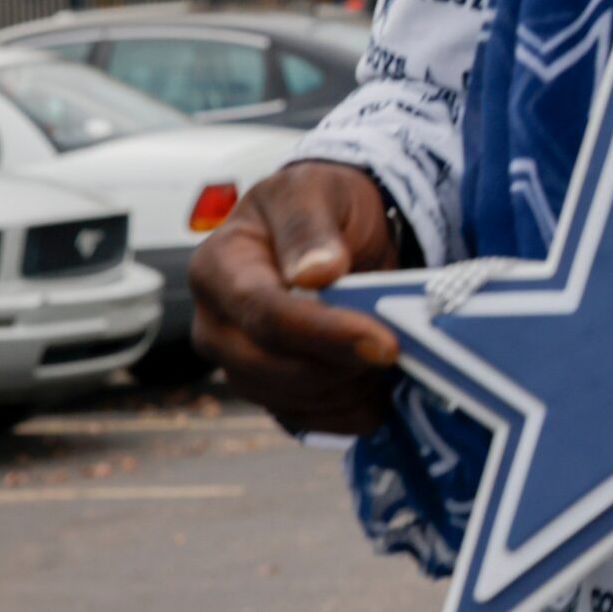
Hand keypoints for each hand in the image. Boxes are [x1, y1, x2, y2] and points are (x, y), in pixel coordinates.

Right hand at [191, 161, 405, 433]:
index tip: (383, 343)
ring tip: (387, 353)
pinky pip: (305, 419)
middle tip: (395, 345)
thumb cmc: (320, 204)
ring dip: (348, 387)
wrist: (336, 229)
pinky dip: (347, 409)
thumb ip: (311, 228)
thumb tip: (316, 272)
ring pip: (290, 399)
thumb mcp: (317, 192)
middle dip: (341, 365)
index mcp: (218, 268)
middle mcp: (216, 323)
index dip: (325, 334)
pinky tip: (376, 384)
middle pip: (271, 369)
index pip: (264, 314)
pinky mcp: (268, 391)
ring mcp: (237, 362)